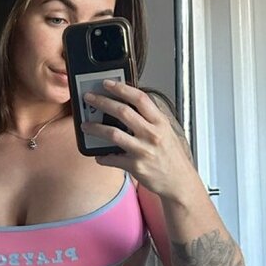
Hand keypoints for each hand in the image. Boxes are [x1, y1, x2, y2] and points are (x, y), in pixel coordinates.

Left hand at [82, 79, 196, 200]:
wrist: (179, 182)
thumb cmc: (171, 157)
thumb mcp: (166, 132)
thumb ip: (150, 120)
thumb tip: (127, 107)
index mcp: (160, 123)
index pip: (140, 99)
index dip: (121, 88)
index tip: (107, 84)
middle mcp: (152, 134)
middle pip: (122, 112)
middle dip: (102, 102)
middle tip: (89, 98)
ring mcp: (143, 150)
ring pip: (112, 133)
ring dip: (95, 128)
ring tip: (85, 125)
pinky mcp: (135, 166)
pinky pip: (112, 159)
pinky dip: (102, 156)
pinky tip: (98, 155)